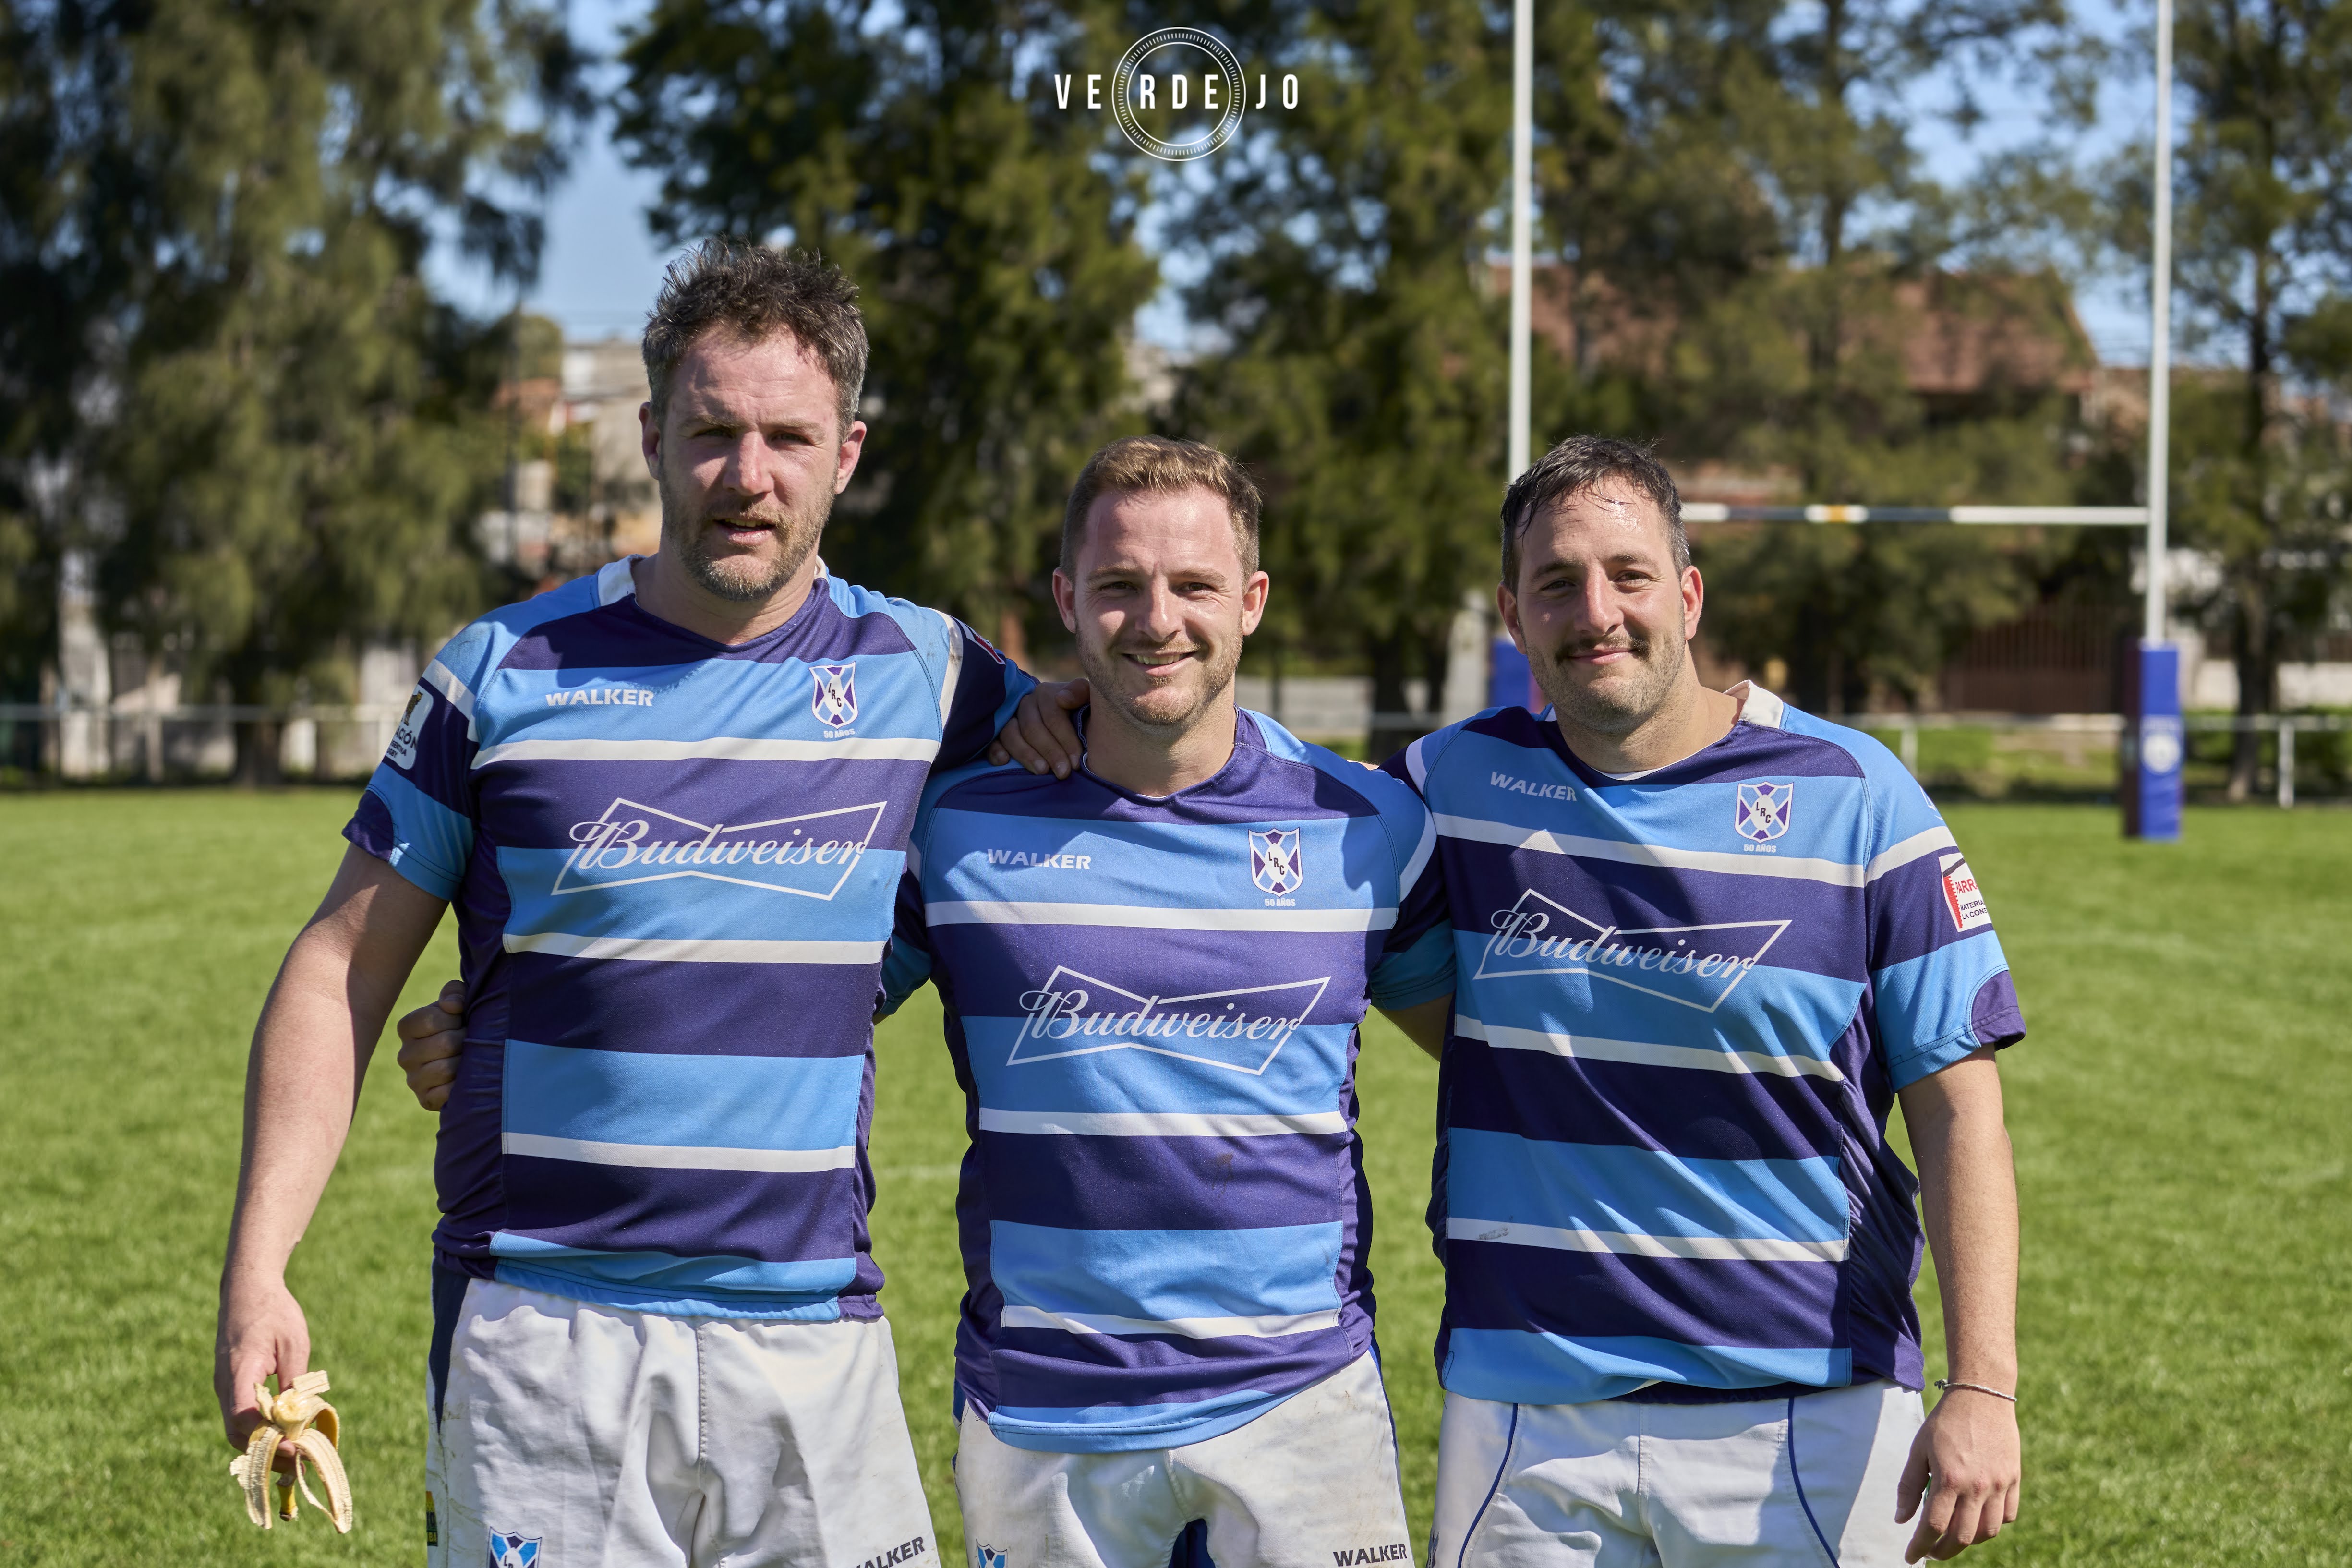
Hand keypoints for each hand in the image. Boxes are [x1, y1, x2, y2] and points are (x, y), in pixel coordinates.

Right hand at [215, 1273, 310, 1471]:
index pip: (245, 1419)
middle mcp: (225, 1386)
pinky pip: (240, 1419)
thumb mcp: (293, 1343)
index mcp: (239, 1372)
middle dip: (266, 1454)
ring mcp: (224, 1388)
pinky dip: (259, 1433)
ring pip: (237, 1430)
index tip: (296, 1452)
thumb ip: (294, 1381)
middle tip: (299, 1467)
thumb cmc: (273, 1312)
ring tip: (294, 1460)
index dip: (269, 1441)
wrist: (246, 1289)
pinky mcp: (230, 1387)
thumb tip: (299, 1419)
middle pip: (238, 1434)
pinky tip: (283, 1438)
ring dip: (263, 1447)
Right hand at [395, 980, 466, 1110]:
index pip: (428, 1019)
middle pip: (443, 1044)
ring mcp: (413, 1080)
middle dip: (464, 1040)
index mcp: (407, 1028)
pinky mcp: (425, 1100)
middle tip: (470, 1040)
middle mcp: (405, 1055)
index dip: (452, 1019)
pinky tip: (466, 1078)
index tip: (460, 1020)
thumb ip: (454, 992)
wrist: (474, 1058)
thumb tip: (452, 1006)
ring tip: (470, 1057)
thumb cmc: (464, 1023)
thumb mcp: (460, 1000)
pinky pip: (445, 1094)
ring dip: (466, 1062)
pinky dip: (461, 1086)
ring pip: (445, 1069)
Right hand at [988, 679, 1087, 777]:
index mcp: (1047, 693)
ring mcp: (1010, 718)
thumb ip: (1081, 693)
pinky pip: (992, 741)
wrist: (1074, 728)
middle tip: (1063, 773)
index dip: (1065, 739)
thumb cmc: (1084, 718)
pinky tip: (1004, 762)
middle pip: (1031, 727)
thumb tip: (1062, 699)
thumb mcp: (1089, 702)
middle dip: (1049, 751)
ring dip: (1026, 754)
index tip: (1076, 762)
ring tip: (1042, 772)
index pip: (1052, 715)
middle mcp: (1026, 703)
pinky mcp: (998, 734)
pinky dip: (995, 751)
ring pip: (1010, 734)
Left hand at [1897, 1385, 2021, 1559]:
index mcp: (1949, 1479)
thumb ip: (1908, 1486)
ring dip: (1969, 1541)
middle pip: (1962, 1537)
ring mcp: (1999, 1485)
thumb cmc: (1944, 1423)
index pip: (1933, 1526)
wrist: (1981, 1396)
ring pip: (1988, 1531)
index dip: (1920, 1546)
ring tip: (1953, 1537)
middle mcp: (1977, 1487)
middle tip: (1931, 1552)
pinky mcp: (2014, 1479)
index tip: (1910, 1556)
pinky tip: (1978, 1519)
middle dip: (1943, 1551)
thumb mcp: (1918, 1450)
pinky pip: (2007, 1515)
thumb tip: (1901, 1520)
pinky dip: (1993, 1524)